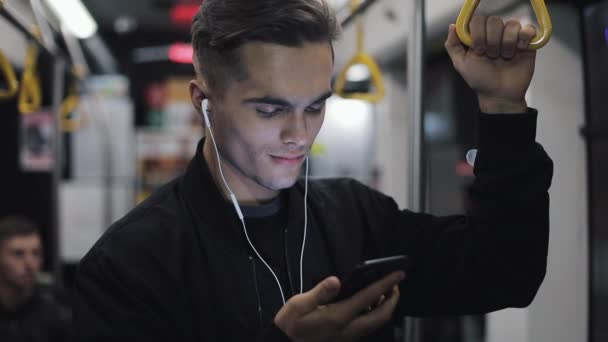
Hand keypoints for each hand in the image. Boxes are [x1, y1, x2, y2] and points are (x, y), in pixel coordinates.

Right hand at [274, 271, 404, 341]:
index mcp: (339, 317)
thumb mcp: (297, 306)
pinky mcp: (346, 339)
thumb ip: (318, 293)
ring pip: (377, 322)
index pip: (369, 297)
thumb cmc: (290, 326)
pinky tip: (369, 303)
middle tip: (396, 283)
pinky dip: (376, 313)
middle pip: (382, 315)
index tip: (399, 273)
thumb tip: (336, 280)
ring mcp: (349, 336)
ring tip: (385, 291)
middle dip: (394, 298)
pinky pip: (369, 326)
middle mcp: (349, 328)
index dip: (386, 284)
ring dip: (386, 307)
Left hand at [445, 16, 537, 112]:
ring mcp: (511, 37)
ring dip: (507, 43)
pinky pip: (529, 29)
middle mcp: (495, 34)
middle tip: (492, 56)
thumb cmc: (480, 80)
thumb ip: (453, 45)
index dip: (478, 34)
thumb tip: (452, 26)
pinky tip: (519, 51)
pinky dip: (524, 38)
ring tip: (505, 58)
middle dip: (492, 41)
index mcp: (479, 36)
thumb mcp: (461, 64)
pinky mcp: (527, 42)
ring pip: (512, 24)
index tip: (479, 50)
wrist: (500, 95)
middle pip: (495, 21)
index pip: (478, 20)